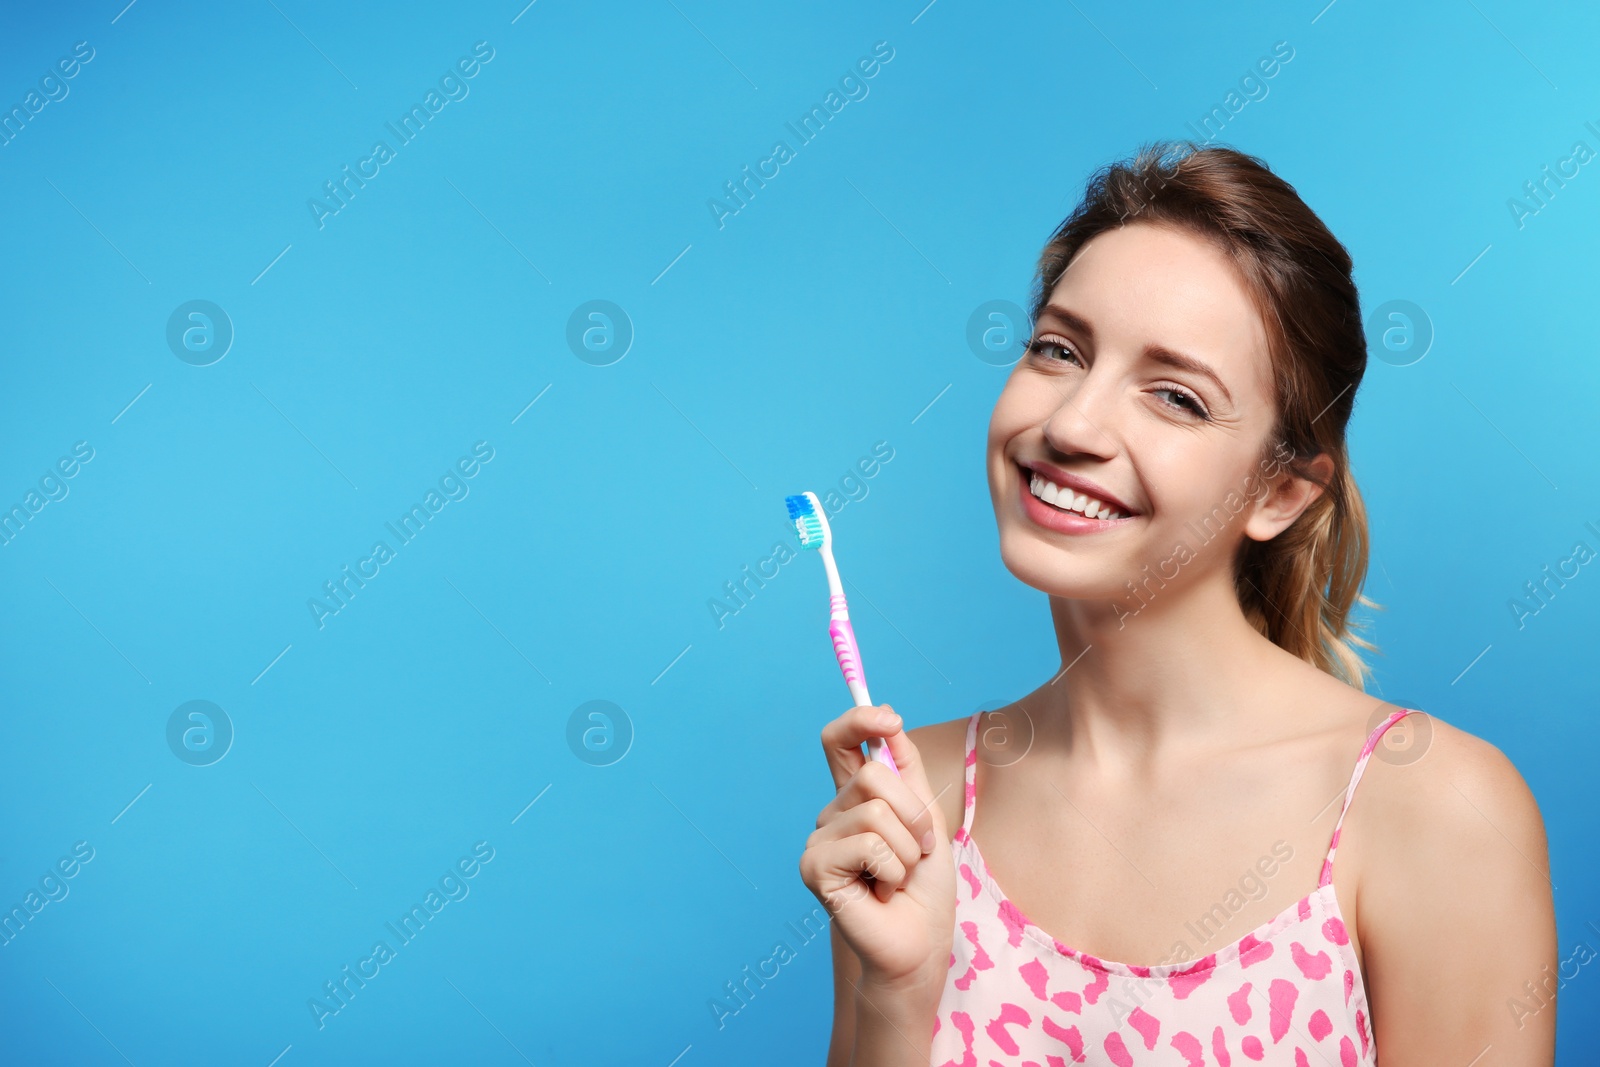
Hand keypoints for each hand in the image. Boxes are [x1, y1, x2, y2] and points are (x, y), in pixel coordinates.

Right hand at [798, 704, 955, 994]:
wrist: (920, 945)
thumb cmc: (924, 888)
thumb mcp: (927, 818)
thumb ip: (907, 770)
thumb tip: (890, 718)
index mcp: (856, 798)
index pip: (840, 743)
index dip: (858, 721)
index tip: (889, 719)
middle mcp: (832, 814)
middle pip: (872, 774)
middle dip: (915, 813)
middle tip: (917, 849)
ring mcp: (820, 841)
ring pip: (876, 812)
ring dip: (907, 849)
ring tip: (898, 877)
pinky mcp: (815, 868)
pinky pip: (868, 844)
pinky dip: (891, 870)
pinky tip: (881, 892)